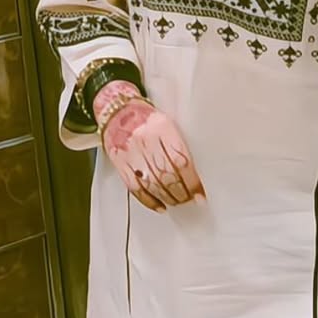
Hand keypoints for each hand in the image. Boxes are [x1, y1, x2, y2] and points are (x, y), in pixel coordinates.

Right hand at [95, 82, 205, 213]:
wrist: (117, 111)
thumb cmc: (146, 119)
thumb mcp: (167, 124)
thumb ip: (178, 145)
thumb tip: (193, 173)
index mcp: (162, 128)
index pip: (181, 161)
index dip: (192, 182)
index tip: (200, 195)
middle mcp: (147, 141)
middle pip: (167, 176)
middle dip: (181, 193)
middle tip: (189, 199)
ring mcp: (132, 154)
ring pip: (153, 185)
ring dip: (169, 198)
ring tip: (177, 201)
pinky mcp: (121, 164)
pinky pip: (136, 188)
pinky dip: (150, 201)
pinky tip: (160, 205)